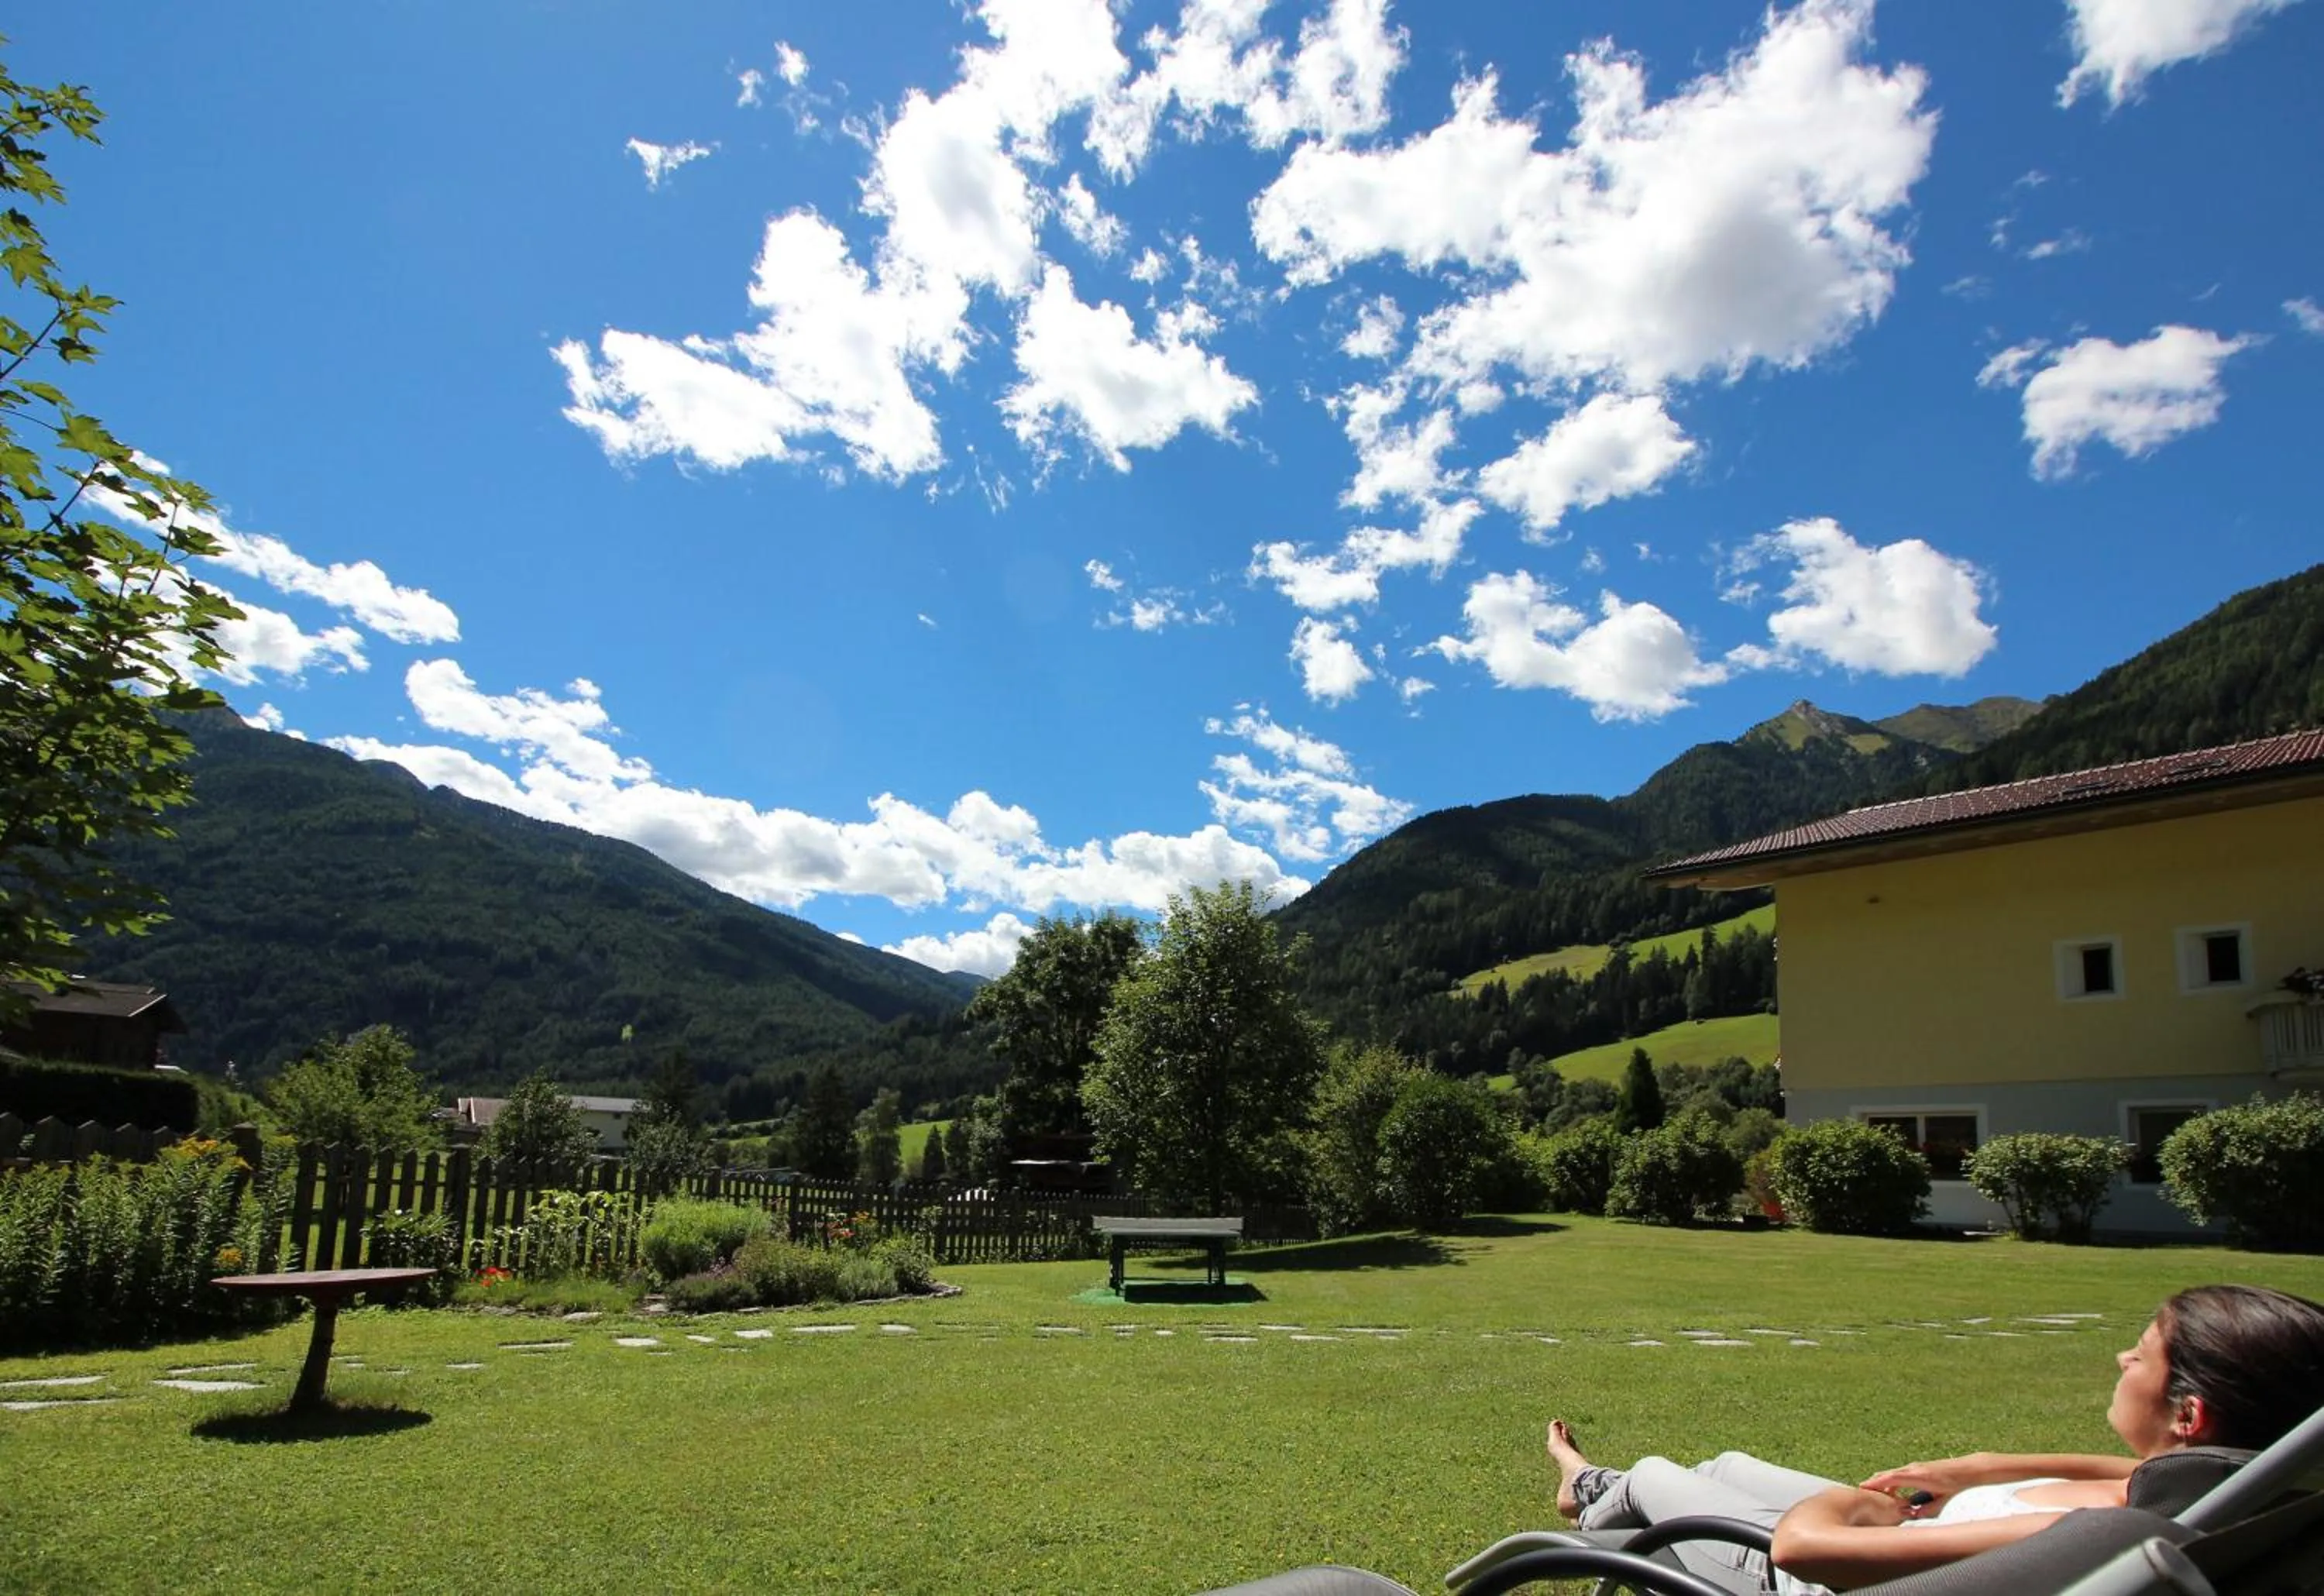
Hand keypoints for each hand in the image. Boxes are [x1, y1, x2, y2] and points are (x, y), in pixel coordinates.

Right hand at [1858, 1452, 1989, 1508]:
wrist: (1966, 1470)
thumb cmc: (1956, 1486)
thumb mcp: (1942, 1501)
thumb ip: (1927, 1509)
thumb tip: (1913, 1515)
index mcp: (1919, 1477)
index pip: (1893, 1477)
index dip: (1878, 1482)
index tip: (1864, 1486)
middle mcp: (1914, 1468)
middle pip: (1889, 1473)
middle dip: (1874, 1481)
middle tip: (1860, 1488)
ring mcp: (1915, 1466)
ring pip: (1893, 1472)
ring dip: (1882, 1480)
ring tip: (1870, 1488)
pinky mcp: (1918, 1467)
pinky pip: (1900, 1473)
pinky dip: (1891, 1479)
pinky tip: (1888, 1488)